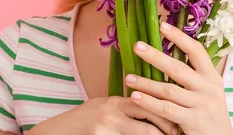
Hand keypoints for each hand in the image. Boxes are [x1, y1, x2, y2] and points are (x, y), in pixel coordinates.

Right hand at [28, 96, 177, 134]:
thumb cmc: (82, 121)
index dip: (165, 111)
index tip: (177, 120)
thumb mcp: (104, 107)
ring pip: (142, 132)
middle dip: (166, 127)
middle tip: (176, 134)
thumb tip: (149, 106)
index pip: (148, 101)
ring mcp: (106, 126)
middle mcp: (113, 111)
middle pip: (149, 116)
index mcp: (116, 101)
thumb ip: (125, 107)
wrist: (55, 133)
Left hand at [126, 22, 232, 134]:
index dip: (180, 37)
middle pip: (178, 68)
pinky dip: (149, 102)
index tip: (162, 26)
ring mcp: (201, 104)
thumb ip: (194, 76)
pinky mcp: (193, 120)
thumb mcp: (209, 91)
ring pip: (169, 90)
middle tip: (137, 46)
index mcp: (212, 76)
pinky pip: (166, 109)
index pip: (196, 51)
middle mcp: (208, 88)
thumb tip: (169, 57)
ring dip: (146, 83)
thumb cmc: (210, 113)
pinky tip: (135, 97)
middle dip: (156, 56)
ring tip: (129, 77)